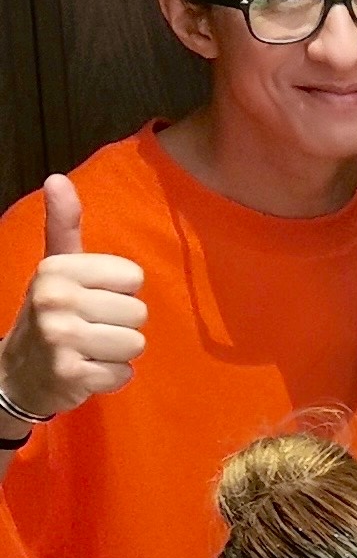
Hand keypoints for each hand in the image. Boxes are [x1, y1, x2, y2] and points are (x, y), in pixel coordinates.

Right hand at [0, 176, 147, 420]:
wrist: (18, 371)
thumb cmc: (51, 312)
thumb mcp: (56, 267)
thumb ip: (64, 225)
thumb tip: (57, 179)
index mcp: (58, 269)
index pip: (133, 277)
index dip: (119, 292)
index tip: (92, 299)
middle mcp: (56, 299)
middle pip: (138, 313)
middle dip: (120, 325)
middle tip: (89, 328)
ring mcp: (61, 338)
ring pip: (135, 344)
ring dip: (117, 352)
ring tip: (89, 349)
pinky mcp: (71, 374)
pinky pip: (124, 374)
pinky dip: (111, 377)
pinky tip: (86, 370)